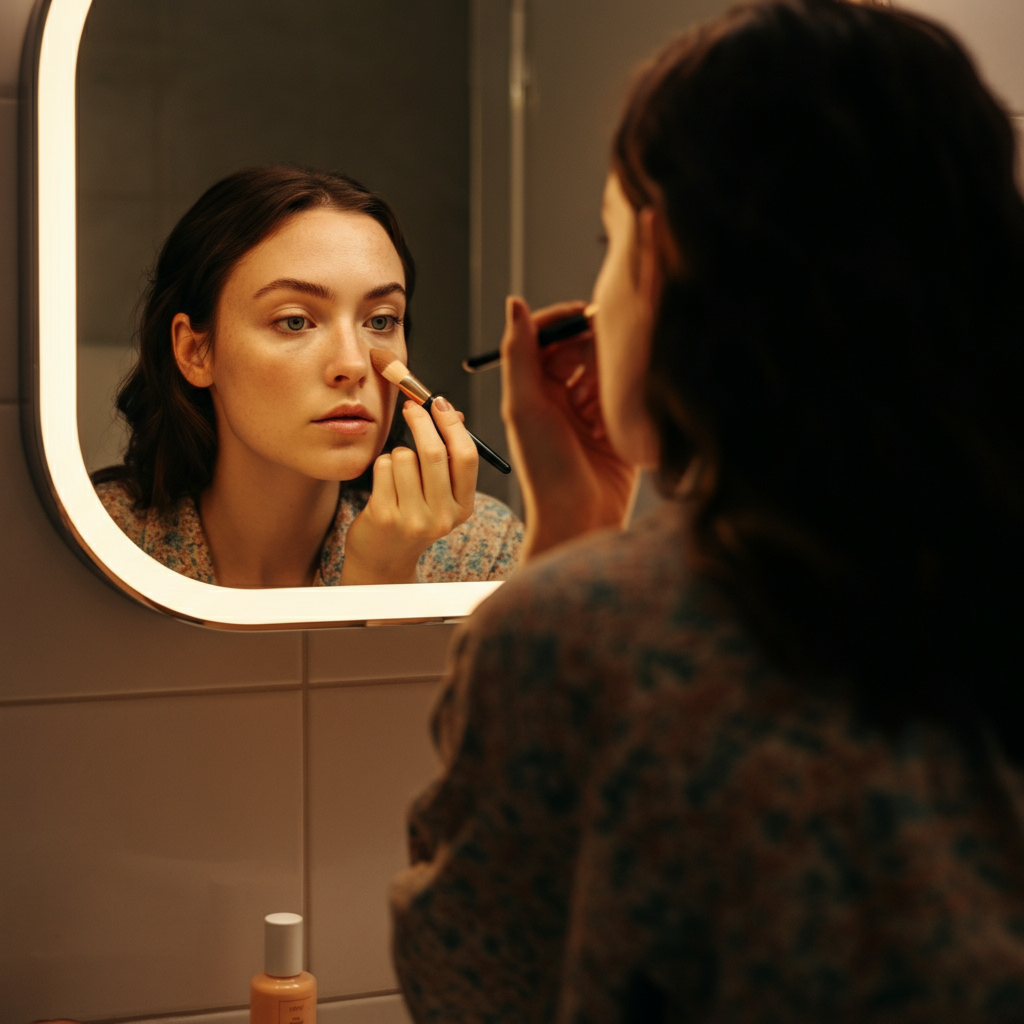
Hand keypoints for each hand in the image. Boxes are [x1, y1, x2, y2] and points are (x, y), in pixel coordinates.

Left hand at [340, 398, 478, 583]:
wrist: (383, 561)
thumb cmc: (412, 517)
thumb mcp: (438, 494)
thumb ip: (448, 456)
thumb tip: (452, 412)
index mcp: (463, 508)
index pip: (466, 457)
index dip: (452, 425)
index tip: (440, 403)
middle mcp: (442, 516)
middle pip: (434, 452)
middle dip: (421, 420)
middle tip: (411, 407)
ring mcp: (413, 518)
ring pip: (404, 456)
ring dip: (397, 453)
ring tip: (396, 473)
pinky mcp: (384, 516)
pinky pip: (383, 467)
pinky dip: (381, 466)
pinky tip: (383, 484)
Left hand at [501, 296, 638, 560]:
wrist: (581, 518)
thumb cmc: (545, 467)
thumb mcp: (525, 406)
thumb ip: (519, 354)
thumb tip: (515, 301)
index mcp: (534, 388)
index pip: (547, 336)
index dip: (563, 320)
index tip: (584, 312)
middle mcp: (563, 395)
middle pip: (583, 346)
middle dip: (593, 347)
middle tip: (599, 365)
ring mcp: (594, 410)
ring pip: (609, 367)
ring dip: (611, 375)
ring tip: (606, 403)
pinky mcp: (621, 426)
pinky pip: (630, 392)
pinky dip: (628, 396)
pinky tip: (622, 417)